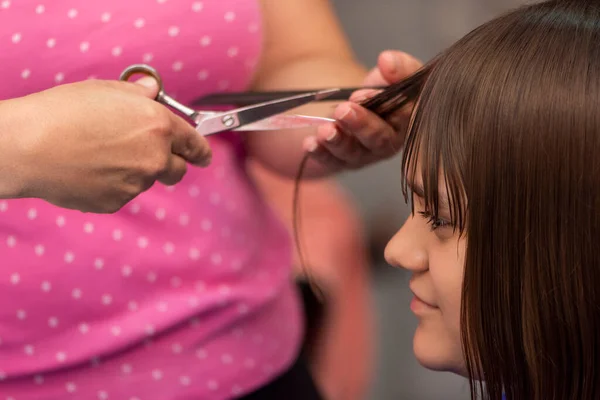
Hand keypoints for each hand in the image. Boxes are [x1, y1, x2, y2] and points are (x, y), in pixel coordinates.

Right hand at [1, 78, 211, 212]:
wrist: (28, 146)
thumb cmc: (63, 112)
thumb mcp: (106, 90)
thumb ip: (140, 94)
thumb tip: (154, 93)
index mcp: (158, 127)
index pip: (194, 144)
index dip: (201, 151)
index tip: (204, 157)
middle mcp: (155, 158)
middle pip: (178, 170)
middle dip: (169, 163)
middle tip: (147, 155)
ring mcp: (137, 184)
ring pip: (146, 181)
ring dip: (136, 172)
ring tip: (100, 156)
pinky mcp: (116, 203)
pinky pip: (123, 194)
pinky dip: (113, 185)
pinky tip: (89, 171)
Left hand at [304, 50, 421, 168]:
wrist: (354, 104)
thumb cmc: (380, 89)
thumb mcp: (390, 74)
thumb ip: (398, 66)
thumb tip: (387, 61)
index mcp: (406, 121)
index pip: (402, 116)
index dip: (382, 105)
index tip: (360, 93)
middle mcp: (387, 142)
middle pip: (378, 139)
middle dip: (360, 125)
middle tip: (342, 110)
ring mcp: (364, 155)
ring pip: (353, 153)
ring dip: (338, 141)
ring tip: (325, 130)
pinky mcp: (341, 161)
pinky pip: (330, 161)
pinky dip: (319, 153)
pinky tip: (309, 144)